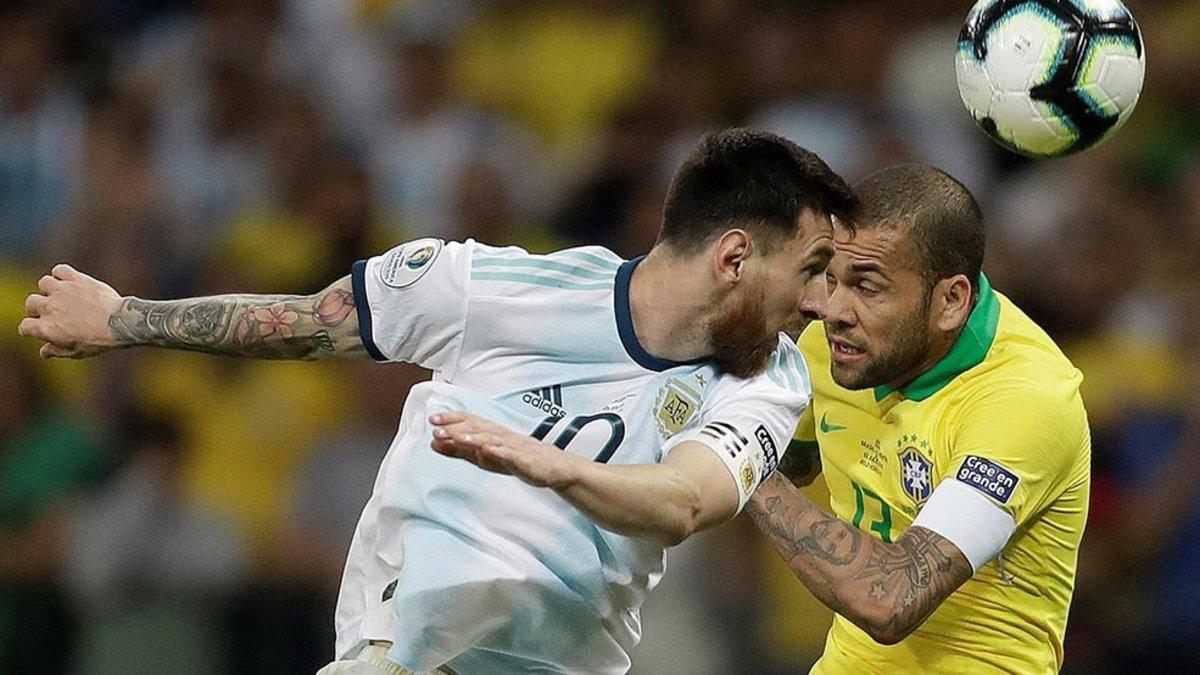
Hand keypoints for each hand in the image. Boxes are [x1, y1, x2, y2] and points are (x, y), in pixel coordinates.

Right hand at [18, 264, 124, 358]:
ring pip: (43, 283)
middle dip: (38, 308)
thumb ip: (57, 351)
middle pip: (31, 303)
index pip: (25, 326)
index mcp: (46, 328)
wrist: (120, 323)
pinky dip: (62, 274)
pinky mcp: (75, 279)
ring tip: (62, 295)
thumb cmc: (99, 340)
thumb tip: (43, 352)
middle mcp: (50, 308)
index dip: (30, 328)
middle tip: (53, 311)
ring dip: (50, 289)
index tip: (39, 327)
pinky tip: (70, 281)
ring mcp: (61, 291)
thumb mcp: (76, 352)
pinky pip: (59, 269)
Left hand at [429, 411, 577, 488]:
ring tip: (458, 437)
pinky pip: (510, 454)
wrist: (551, 467)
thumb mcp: (482, 456)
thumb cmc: (517, 458)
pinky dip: (498, 451)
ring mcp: (512, 446)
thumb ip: (459, 451)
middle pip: (477, 428)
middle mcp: (500, 435)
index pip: (469, 421)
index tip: (433, 419)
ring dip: (474, 437)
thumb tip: (434, 443)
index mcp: (490, 432)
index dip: (451, 419)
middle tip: (437, 428)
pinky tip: (487, 450)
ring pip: (491, 439)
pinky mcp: (524, 459)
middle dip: (457, 427)